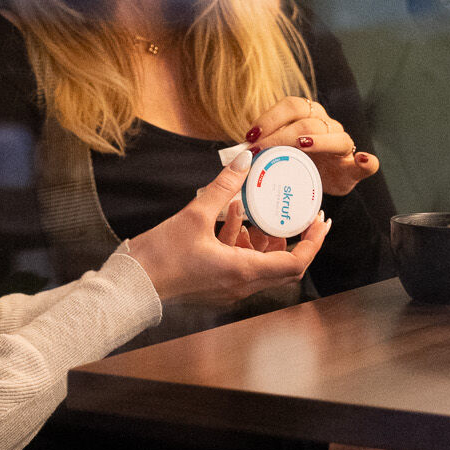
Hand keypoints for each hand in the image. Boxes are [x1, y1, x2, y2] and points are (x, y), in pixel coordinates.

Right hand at [127, 151, 329, 306]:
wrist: (129, 288)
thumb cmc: (160, 258)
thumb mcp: (194, 215)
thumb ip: (222, 187)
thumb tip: (243, 161)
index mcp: (243, 272)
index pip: (296, 262)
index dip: (312, 241)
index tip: (319, 220)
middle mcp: (240, 286)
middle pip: (281, 264)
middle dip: (288, 235)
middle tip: (292, 212)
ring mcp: (227, 289)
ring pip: (259, 263)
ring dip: (261, 237)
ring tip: (251, 208)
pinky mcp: (212, 285)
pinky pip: (239, 264)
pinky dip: (240, 241)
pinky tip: (228, 215)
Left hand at [245, 98, 379, 197]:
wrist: (319, 183)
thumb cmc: (296, 163)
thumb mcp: (277, 153)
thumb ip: (262, 148)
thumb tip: (236, 153)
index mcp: (307, 116)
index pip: (291, 105)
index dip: (270, 117)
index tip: (250, 136)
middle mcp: (327, 125)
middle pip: (308, 119)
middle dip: (282, 133)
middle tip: (262, 149)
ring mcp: (343, 146)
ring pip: (336, 137)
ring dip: (318, 140)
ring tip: (302, 146)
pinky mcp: (355, 167)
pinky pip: (368, 163)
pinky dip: (367, 161)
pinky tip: (361, 159)